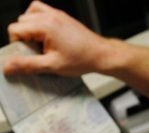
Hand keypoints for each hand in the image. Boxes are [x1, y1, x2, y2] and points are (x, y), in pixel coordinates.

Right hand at [4, 1, 124, 75]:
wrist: (101, 55)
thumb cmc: (82, 59)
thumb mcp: (52, 66)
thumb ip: (28, 65)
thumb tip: (8, 66)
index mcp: (45, 25)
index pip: (15, 29)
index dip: (18, 44)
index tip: (29, 55)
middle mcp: (50, 15)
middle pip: (22, 21)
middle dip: (24, 37)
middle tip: (38, 52)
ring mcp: (57, 15)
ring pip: (30, 15)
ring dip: (31, 29)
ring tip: (42, 45)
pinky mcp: (63, 17)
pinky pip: (42, 12)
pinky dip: (39, 22)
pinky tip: (47, 38)